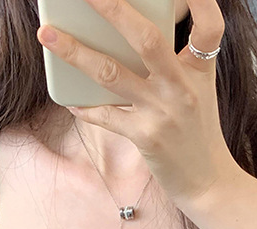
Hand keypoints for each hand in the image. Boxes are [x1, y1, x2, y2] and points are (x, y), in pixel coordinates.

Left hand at [36, 0, 238, 207]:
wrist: (207, 182)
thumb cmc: (197, 134)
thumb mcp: (197, 91)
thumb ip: (175, 63)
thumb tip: (132, 35)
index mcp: (199, 71)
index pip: (208, 26)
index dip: (199, 0)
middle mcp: (181, 88)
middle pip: (146, 38)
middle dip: (112, 8)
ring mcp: (162, 112)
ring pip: (111, 73)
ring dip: (75, 52)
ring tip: (48, 35)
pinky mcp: (146, 137)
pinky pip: (106, 115)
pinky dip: (84, 107)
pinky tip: (69, 100)